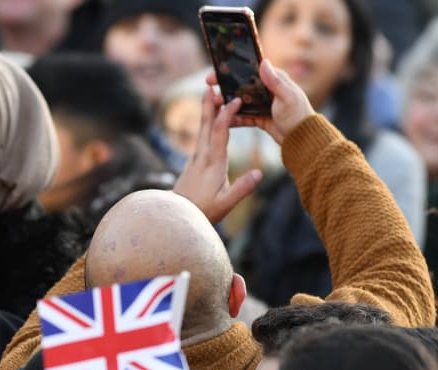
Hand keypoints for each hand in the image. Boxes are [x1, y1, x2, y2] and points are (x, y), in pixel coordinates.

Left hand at [173, 83, 262, 225]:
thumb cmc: (202, 212)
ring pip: (202, 130)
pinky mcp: (193, 163)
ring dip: (207, 111)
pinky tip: (209, 122)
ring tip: (210, 95)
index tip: (235, 99)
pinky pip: (201, 138)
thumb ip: (242, 188)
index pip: (220, 132)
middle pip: (206, 125)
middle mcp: (201, 157)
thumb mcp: (225, 204)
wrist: (177, 218)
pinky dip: (206, 125)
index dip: (227, 114)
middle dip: (210, 104)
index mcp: (213, 163)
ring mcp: (195, 159)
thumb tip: (260, 173)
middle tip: (212, 84)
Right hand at [222, 59, 315, 144]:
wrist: (301, 139)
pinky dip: (233, 119)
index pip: (250, 70)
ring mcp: (262, 104)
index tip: (217, 72)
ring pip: (240, 101)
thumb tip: (263, 62)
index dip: (233, 70)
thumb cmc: (298, 115)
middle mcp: (267, 89)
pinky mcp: (259, 117)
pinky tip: (222, 121)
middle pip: (242, 85)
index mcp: (275, 79)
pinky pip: (242, 116)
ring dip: (227, 103)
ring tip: (214, 105)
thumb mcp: (287, 97)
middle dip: (225, 86)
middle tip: (209, 87)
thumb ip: (275, 81)